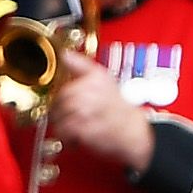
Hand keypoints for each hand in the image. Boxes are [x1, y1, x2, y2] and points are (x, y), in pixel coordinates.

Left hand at [47, 52, 155, 173]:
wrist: (134, 131)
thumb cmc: (118, 107)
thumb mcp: (103, 78)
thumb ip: (81, 65)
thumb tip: (65, 55)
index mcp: (95, 77)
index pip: (64, 85)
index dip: (58, 97)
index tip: (59, 102)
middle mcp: (91, 92)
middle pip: (60, 101)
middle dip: (58, 112)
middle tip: (62, 118)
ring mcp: (88, 111)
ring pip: (60, 116)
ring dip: (61, 125)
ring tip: (69, 128)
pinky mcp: (86, 129)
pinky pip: (65, 131)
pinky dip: (65, 136)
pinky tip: (72, 137)